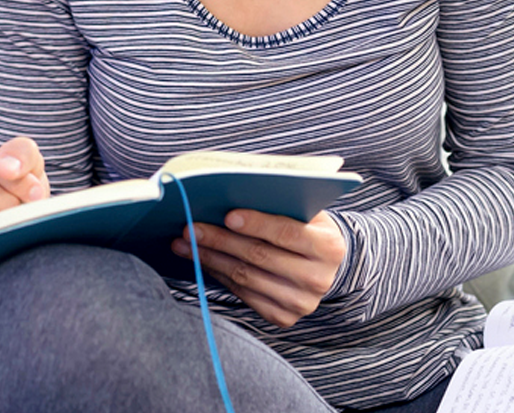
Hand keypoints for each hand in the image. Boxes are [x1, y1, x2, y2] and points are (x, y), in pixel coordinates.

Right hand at [0, 136, 47, 255]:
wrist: (7, 220)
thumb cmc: (11, 185)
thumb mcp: (22, 161)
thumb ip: (20, 152)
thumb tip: (7, 167)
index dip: (12, 174)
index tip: (33, 188)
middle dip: (8, 198)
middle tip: (24, 206)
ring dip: (2, 219)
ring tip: (10, 218)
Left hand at [171, 209, 347, 328]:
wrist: (323, 266)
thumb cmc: (306, 228)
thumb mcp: (304, 211)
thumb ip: (279, 204)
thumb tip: (230, 196)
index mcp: (329, 247)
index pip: (287, 233)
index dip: (256, 224)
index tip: (227, 215)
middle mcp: (318, 279)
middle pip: (260, 256)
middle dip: (220, 240)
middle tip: (190, 228)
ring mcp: (301, 303)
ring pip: (245, 277)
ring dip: (210, 259)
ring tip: (184, 244)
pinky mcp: (283, 317)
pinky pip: (242, 294)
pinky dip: (218, 275)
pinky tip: (201, 260)